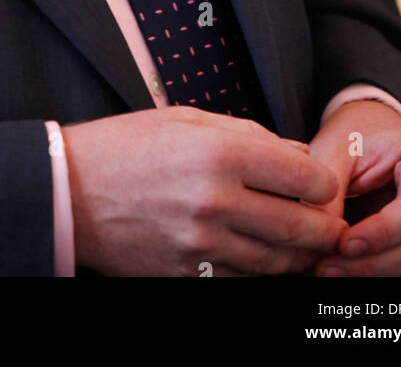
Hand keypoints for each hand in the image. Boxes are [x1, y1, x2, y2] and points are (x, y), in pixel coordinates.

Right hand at [62, 105, 346, 276]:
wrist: (70, 190)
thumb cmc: (128, 145)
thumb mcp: (187, 120)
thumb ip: (248, 134)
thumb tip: (298, 153)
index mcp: (220, 153)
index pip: (306, 178)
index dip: (325, 184)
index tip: (323, 185)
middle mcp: (216, 201)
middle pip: (302, 228)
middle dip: (325, 228)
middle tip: (330, 224)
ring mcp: (202, 245)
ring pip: (278, 262)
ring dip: (298, 255)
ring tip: (301, 242)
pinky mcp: (189, 275)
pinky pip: (244, 280)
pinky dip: (262, 272)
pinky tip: (261, 255)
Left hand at [307, 100, 400, 275]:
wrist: (372, 139)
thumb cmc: (357, 139)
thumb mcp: (336, 149)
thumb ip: (328, 188)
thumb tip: (321, 234)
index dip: (384, 232)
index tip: (344, 244)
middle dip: (372, 261)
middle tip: (326, 266)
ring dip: (371, 273)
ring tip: (328, 268)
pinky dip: (377, 274)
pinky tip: (345, 269)